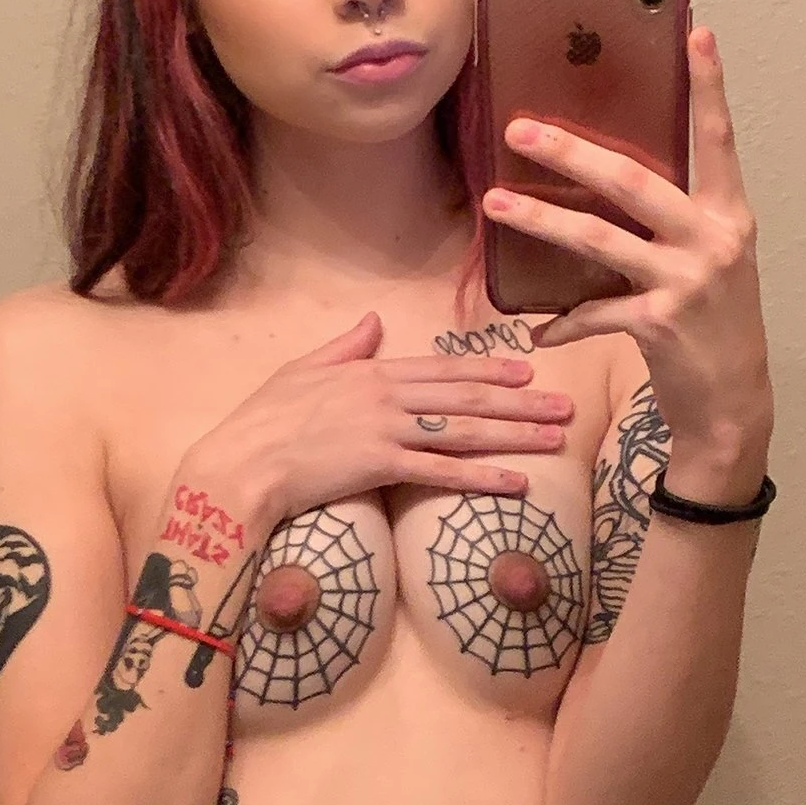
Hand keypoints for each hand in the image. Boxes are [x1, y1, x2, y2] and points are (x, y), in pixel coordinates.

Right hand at [177, 311, 574, 531]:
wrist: (241, 464)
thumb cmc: (263, 421)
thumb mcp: (302, 370)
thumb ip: (345, 347)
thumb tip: (374, 322)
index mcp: (371, 371)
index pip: (443, 368)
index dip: (489, 368)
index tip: (527, 370)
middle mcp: (387, 394)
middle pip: (467, 395)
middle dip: (521, 401)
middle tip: (564, 406)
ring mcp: (387, 429)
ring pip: (465, 429)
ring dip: (515, 434)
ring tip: (555, 438)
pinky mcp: (381, 465)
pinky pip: (442, 471)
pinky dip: (482, 476)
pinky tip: (517, 482)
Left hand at [481, 26, 771, 454]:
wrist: (733, 406)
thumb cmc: (714, 327)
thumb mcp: (711, 262)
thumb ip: (677, 219)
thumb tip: (614, 177)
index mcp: (728, 215)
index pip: (717, 139)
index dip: (708, 86)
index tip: (695, 32)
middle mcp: (712, 241)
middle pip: (634, 181)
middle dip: (572, 152)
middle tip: (521, 128)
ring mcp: (687, 282)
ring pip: (600, 239)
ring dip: (541, 220)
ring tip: (495, 203)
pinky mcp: (659, 325)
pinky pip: (595, 312)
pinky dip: (563, 319)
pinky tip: (538, 327)